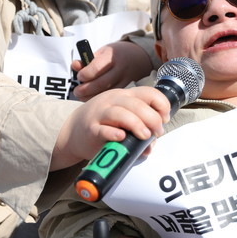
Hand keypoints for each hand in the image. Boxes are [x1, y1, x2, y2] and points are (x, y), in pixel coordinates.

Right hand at [50, 86, 170, 170]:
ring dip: (137, 125)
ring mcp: (100, 114)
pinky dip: (114, 133)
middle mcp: (112, 101)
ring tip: (145, 136)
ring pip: (122, 114)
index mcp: (124, 96)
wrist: (72, 132)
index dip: (161, 104)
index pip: (147, 92)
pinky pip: (104, 130)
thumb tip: (152, 145)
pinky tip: (122, 137)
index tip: (165, 119)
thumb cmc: (102, 125)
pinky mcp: (91, 129)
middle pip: (137, 104)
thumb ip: (139, 128)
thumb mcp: (122, 119)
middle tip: (157, 132)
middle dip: (152, 118)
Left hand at [72, 40, 153, 100]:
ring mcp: (125, 80)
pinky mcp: (128, 88)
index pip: (96, 67)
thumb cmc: (116, 54)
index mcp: (112, 56)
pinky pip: (113, 96)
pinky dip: (102, 99)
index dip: (85, 74)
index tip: (79, 76)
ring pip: (107, 92)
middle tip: (76, 91)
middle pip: (101, 83)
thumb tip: (74, 66)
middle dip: (86, 89)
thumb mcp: (103, 51)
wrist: (140, 57)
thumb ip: (88, 59)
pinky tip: (93, 99)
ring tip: (82, 96)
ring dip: (92, 97)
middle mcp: (120, 68)